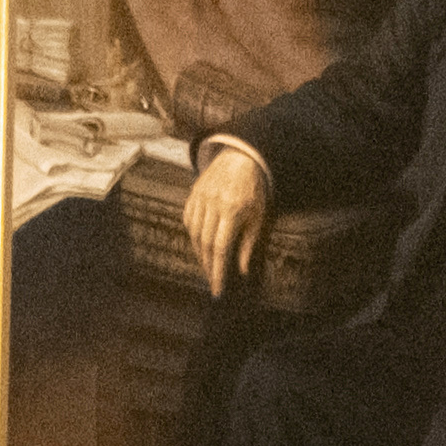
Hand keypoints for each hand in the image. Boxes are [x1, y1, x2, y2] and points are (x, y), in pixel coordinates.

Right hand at [185, 142, 268, 294]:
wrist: (240, 158)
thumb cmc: (253, 189)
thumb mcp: (258, 216)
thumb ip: (248, 243)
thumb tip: (241, 270)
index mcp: (232, 209)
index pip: (220, 247)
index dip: (217, 270)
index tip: (217, 288)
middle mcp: (213, 203)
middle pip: (204, 243)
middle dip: (207, 265)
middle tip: (212, 280)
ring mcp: (201, 197)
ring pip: (193, 233)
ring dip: (199, 253)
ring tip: (207, 265)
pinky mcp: (193, 194)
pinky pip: (188, 220)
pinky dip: (192, 235)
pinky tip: (199, 244)